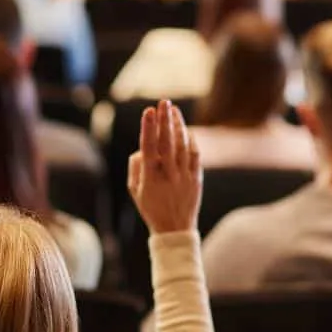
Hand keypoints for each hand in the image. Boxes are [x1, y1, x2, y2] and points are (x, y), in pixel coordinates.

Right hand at [128, 100, 201, 233]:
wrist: (174, 230)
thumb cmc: (150, 207)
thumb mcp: (134, 190)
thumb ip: (136, 166)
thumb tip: (142, 148)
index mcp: (150, 177)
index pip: (148, 146)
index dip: (148, 127)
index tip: (148, 111)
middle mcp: (168, 174)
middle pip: (167, 141)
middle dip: (165, 120)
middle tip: (164, 102)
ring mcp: (184, 176)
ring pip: (182, 145)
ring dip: (178, 125)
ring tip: (173, 110)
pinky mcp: (196, 179)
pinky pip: (195, 155)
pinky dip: (191, 140)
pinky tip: (186, 129)